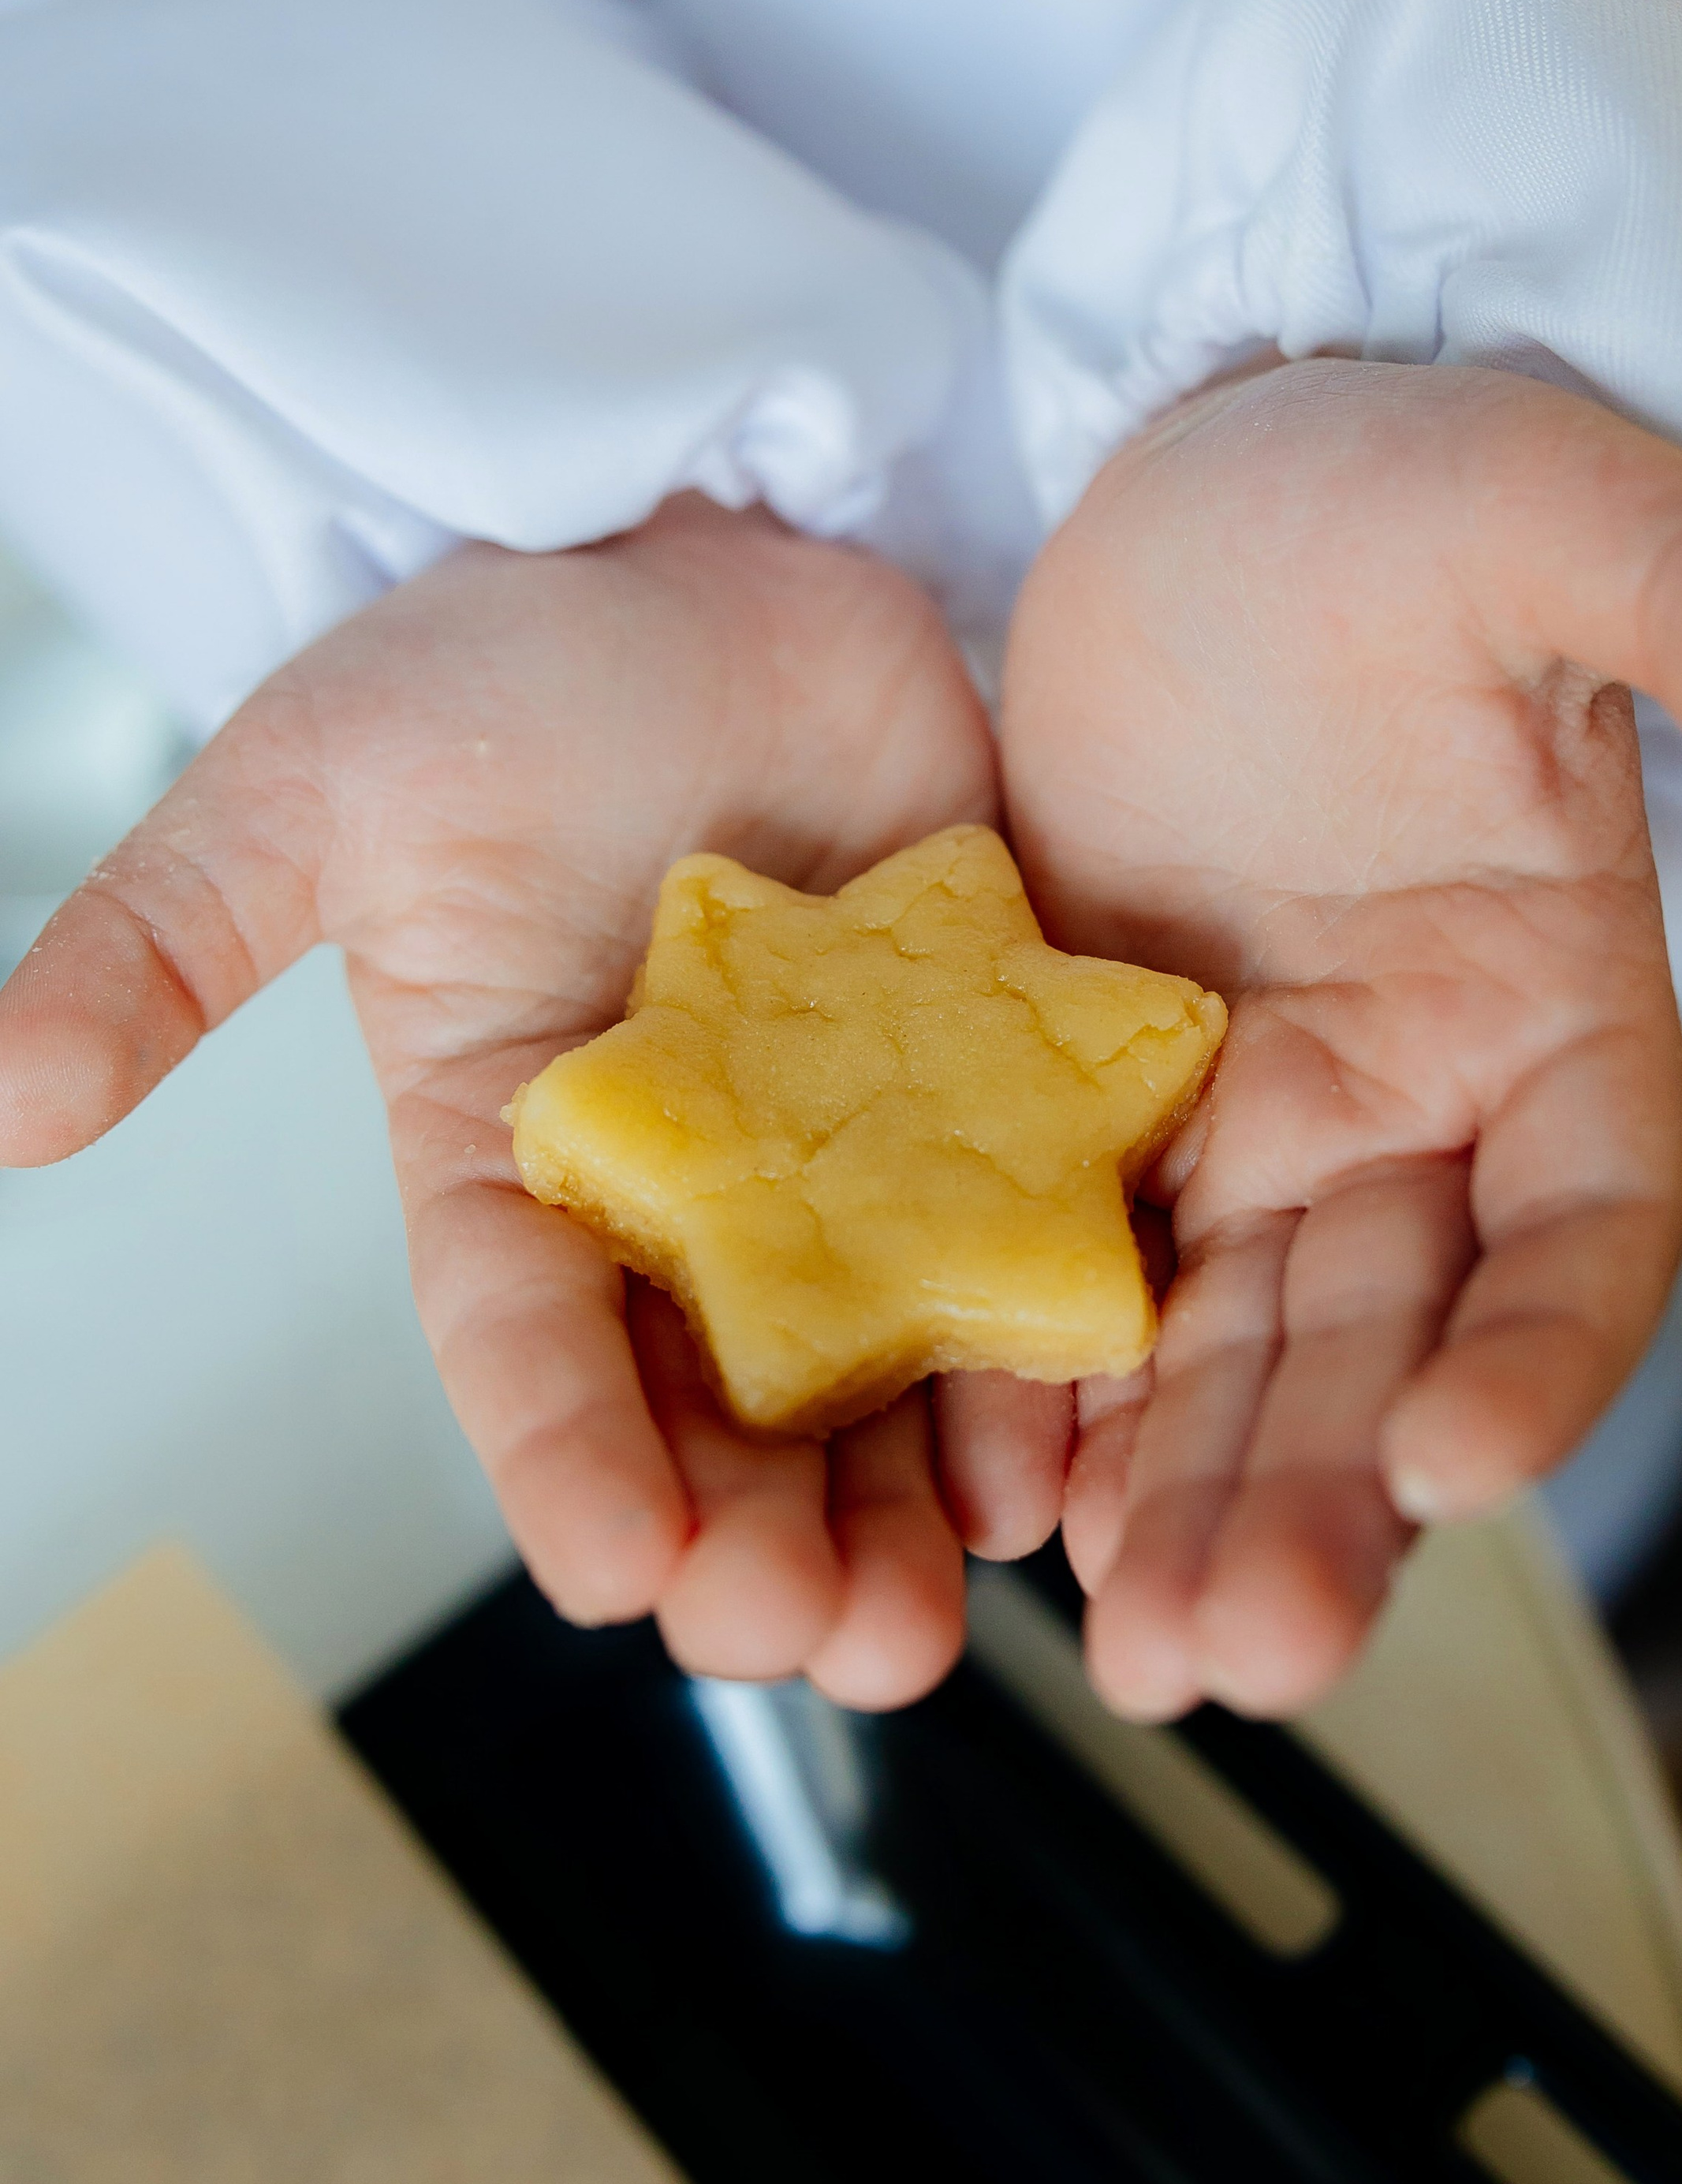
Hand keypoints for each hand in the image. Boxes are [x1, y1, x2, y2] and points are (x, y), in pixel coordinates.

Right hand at [0, 495, 1067, 1704]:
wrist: (709, 540)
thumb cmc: (500, 658)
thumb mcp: (313, 787)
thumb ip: (167, 941)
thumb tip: (5, 1099)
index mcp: (519, 1146)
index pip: (527, 1339)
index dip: (564, 1457)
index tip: (616, 1570)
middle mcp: (688, 1183)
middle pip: (715, 1403)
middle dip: (757, 1537)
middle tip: (816, 1644)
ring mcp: (847, 1142)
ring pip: (876, 1366)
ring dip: (904, 1499)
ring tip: (938, 1615)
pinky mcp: (987, 1070)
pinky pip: (1027, 1230)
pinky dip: (1045, 1340)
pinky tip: (1074, 1439)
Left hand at [1001, 361, 1681, 1719]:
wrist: (1185, 493)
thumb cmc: (1383, 491)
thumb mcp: (1536, 506)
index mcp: (1552, 1001)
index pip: (1584, 1228)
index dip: (1543, 1356)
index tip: (1457, 1464)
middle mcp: (1416, 1095)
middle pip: (1392, 1341)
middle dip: (1327, 1497)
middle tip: (1238, 1650)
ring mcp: (1257, 1112)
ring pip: (1242, 1349)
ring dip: (1194, 1496)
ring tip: (1133, 1646)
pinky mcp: (1105, 1096)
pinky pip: (1092, 1275)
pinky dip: (1058, 1390)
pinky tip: (1010, 1499)